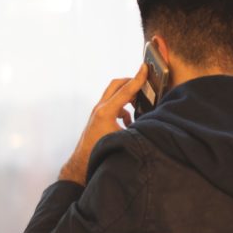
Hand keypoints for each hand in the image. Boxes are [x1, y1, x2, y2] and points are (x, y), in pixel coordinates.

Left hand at [58, 62, 147, 184]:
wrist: (81, 165)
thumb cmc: (99, 153)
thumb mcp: (123, 139)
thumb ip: (136, 127)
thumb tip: (151, 121)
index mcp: (106, 111)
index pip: (126, 90)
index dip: (138, 78)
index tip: (145, 68)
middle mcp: (100, 109)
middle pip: (117, 85)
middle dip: (131, 82)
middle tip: (144, 82)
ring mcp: (97, 113)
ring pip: (114, 95)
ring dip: (127, 97)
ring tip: (139, 104)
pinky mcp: (98, 119)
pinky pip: (113, 106)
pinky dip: (123, 109)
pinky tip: (129, 121)